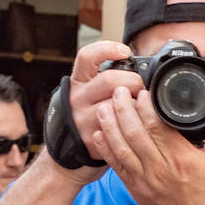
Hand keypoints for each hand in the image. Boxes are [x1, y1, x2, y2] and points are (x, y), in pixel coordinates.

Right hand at [51, 40, 143, 186]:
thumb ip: (102, 79)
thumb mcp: (85, 94)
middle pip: (110, 79)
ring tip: (139, 108)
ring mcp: (83, 119)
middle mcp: (77, 98)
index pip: (87, 56)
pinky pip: (120, 127)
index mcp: (77, 82)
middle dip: (133, 81)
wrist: (65, 155)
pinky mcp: (93, 138)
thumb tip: (134, 65)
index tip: (124, 51)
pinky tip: (135, 124)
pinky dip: (132, 124)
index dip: (107, 49)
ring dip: (135, 104)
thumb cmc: (84, 118)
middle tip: (139, 88)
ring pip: (117, 104)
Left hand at [83, 84, 204, 204]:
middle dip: (123, 109)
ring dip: (110, 125)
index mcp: (181, 158)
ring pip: (121, 147)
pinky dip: (105, 148)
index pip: (157, 126)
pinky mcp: (134, 187)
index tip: (142, 92)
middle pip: (135, 132)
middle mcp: (159, 168)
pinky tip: (98, 133)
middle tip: (118, 91)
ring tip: (104, 106)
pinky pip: (115, 165)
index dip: (146, 107)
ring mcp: (144, 179)